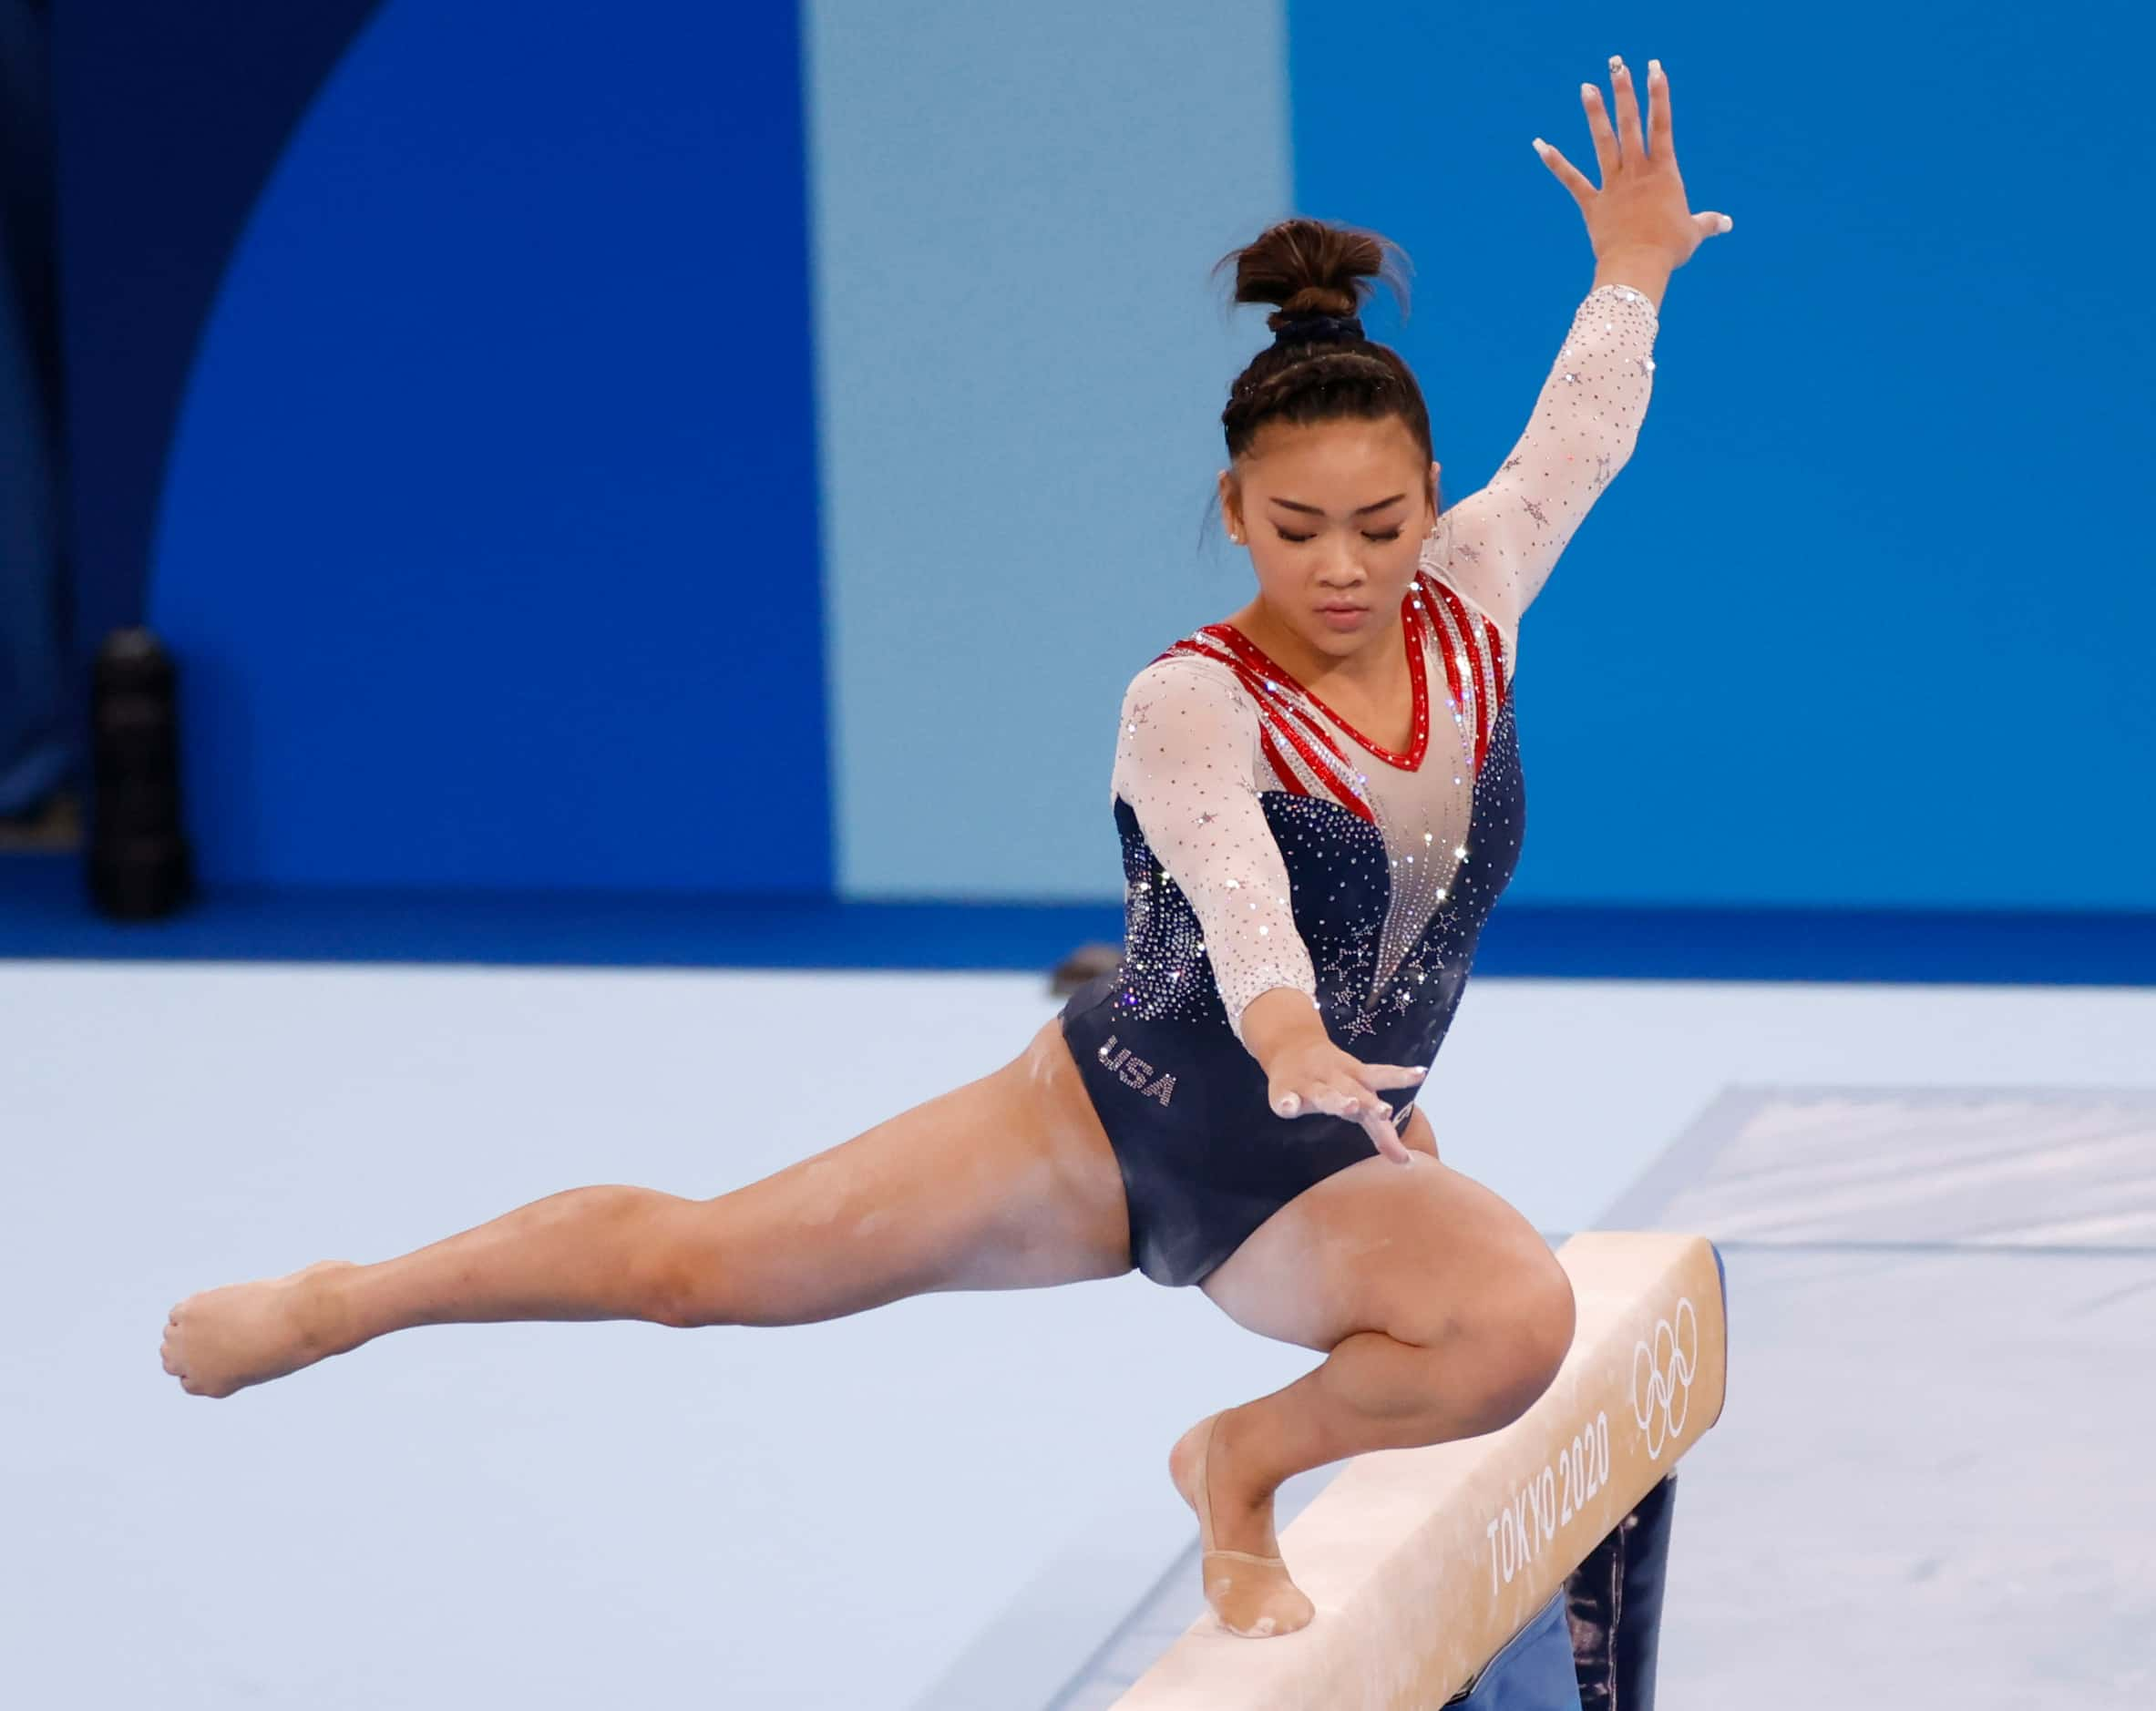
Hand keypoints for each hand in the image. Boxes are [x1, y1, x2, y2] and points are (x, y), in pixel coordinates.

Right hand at [1266, 1040, 1425, 1165]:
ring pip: (1324, 1093)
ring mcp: (1310, 1084)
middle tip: (1385, 1110)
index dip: (1399, 1080)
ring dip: (1337, 1100)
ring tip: (1349, 1107)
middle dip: (1370, 1100)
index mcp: (1358, 1078)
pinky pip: (1285, 1098)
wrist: (1291, 1045)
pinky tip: (1287, 1108)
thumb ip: (1382, 1130)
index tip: (1418, 1086)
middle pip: (1355, 1088)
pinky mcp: (1284, 1089)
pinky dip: (1286, 1103)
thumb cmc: (1336, 1080)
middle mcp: (1337, 1078)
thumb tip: (1407, 1162)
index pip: (1381, 1078)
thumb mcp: (1361, 1096)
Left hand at [1534, 55, 1731, 270]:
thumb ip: (1708, 222)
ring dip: (1595, 113)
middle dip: (1624, 92)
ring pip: (1603, 142)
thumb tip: (1727, 223)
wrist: (1638, 267)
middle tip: (1617, 64)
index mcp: (1664, 172)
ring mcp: (1613, 185)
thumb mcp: (1693, 233)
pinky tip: (1540, 144)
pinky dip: (1555, 162)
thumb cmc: (1669, 250)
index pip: (1662, 125)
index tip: (1654, 69)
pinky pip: (1571, 179)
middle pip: (1630, 124)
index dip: (1659, 95)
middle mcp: (1637, 172)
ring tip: (1586, 87)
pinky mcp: (1592, 203)